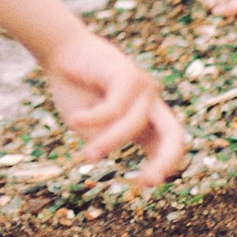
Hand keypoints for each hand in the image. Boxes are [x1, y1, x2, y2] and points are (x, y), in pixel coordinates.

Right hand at [42, 22, 189, 195]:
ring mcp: (143, 87)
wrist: (61, 51)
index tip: (143, 185)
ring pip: (133, 124)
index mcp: (145, 121)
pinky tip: (75, 120)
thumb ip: (103, 140)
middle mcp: (150, 104)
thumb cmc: (75, 91)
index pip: (166, 147)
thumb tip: (107, 151)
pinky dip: (94, 117)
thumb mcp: (89, 126)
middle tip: (150, 181)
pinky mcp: (129, 73)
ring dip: (109, 142)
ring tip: (86, 157)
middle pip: (174, 134)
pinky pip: (116, 106)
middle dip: (167, 159)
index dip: (161, 167)